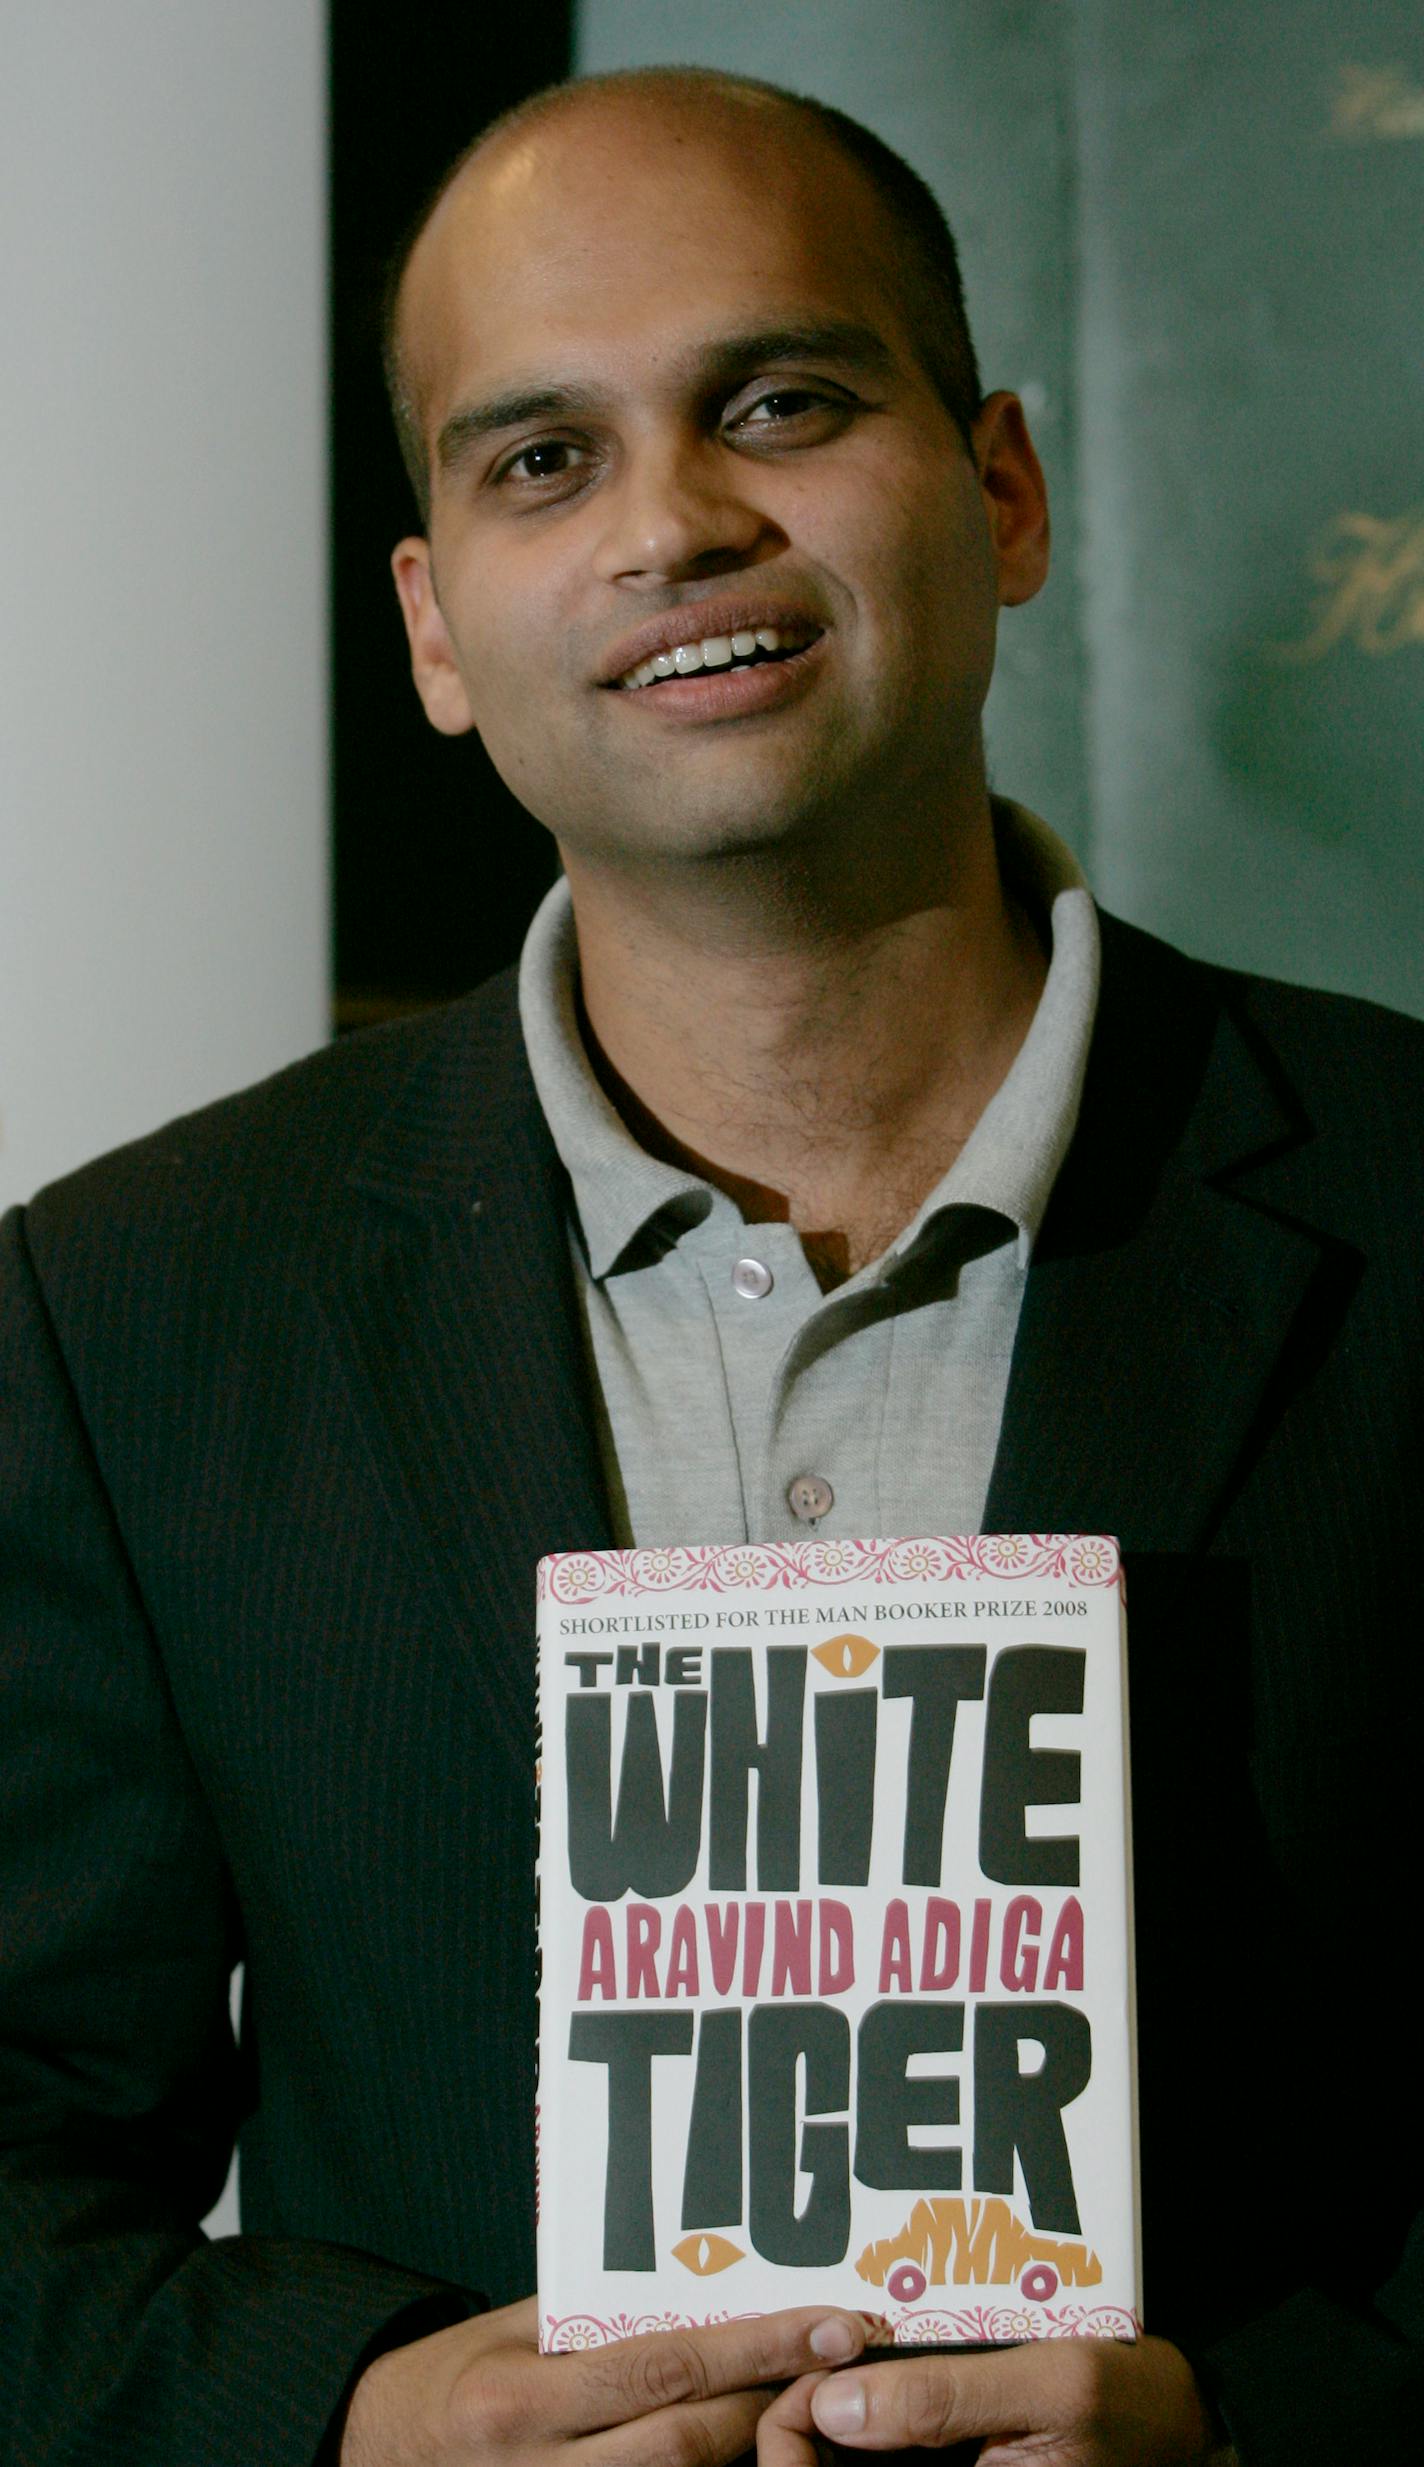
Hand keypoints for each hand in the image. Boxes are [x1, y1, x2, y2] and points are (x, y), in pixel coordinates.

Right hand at [340, 2291, 867, 2464]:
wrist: (368, 2455)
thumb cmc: (445, 2380)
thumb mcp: (507, 2329)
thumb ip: (593, 2313)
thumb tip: (696, 2285)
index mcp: (521, 2402)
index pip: (664, 2368)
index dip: (757, 2348)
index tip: (831, 2325)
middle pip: (688, 2442)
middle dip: (769, 2399)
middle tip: (832, 2358)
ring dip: (745, 2446)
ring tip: (796, 2398)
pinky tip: (734, 2444)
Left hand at [757, 2333, 1234, 2464]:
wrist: (1188, 2425)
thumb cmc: (1132, 2408)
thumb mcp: (1048, 2389)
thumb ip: (942, 2398)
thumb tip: (837, 2404)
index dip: (793, 2439)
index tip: (803, 2382)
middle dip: (812, 2417)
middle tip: (819, 2355)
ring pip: (861, 2457)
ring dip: (845, 2407)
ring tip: (845, 2345)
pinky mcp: (955, 2464)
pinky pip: (897, 2448)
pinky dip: (880, 2402)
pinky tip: (882, 2354)